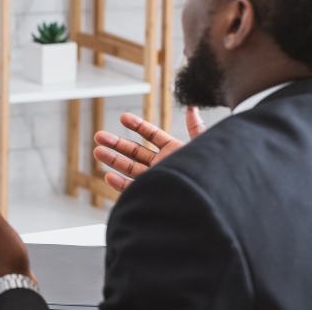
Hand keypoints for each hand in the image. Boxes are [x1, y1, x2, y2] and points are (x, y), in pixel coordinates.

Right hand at [93, 105, 207, 191]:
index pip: (152, 135)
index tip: (123, 118)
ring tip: (98, 151)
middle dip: (116, 143)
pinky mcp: (153, 195)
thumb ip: (196, 128)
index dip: (137, 126)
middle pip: (135, 151)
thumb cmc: (213, 173)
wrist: (213, 203)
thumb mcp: (204, 146)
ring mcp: (157, 180)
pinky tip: (109, 176)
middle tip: (100, 136)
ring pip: (130, 168)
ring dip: (113, 160)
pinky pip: (133, 190)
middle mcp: (163, 165)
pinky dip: (119, 184)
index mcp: (174, 151)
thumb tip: (193, 108)